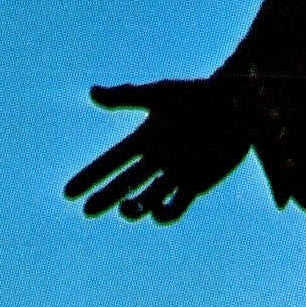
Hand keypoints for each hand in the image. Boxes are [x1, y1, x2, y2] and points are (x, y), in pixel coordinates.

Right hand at [64, 75, 249, 222]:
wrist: (236, 105)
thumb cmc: (199, 96)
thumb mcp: (159, 95)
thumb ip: (126, 96)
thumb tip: (91, 92)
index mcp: (145, 139)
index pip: (111, 162)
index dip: (90, 176)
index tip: (69, 192)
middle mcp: (157, 159)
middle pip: (124, 184)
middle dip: (106, 198)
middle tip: (88, 210)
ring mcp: (176, 173)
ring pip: (147, 199)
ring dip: (134, 208)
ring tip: (126, 210)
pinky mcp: (196, 183)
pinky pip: (176, 206)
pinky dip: (165, 214)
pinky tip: (156, 213)